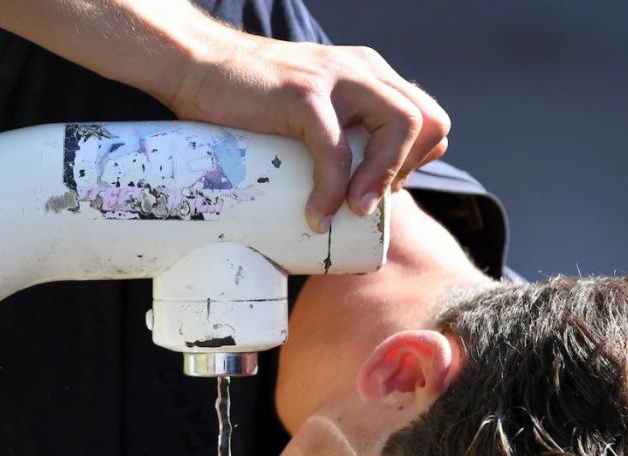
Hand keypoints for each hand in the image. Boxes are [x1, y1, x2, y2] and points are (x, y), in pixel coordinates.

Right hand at [170, 33, 450, 233]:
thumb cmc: (249, 103)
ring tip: (351, 212)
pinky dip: (331, 191)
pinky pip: (337, 150)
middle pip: (428, 122)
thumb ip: (338, 131)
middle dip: (408, 171)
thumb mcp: (310, 111)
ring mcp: (337, 78)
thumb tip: (347, 192)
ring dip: (381, 179)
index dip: (415, 162)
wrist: (198, 69)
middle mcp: (364, 70)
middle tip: (366, 203)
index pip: (429, 119)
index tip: (379, 190)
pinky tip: (316, 215)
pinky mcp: (304, 96)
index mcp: (371, 75)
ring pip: (400, 127)